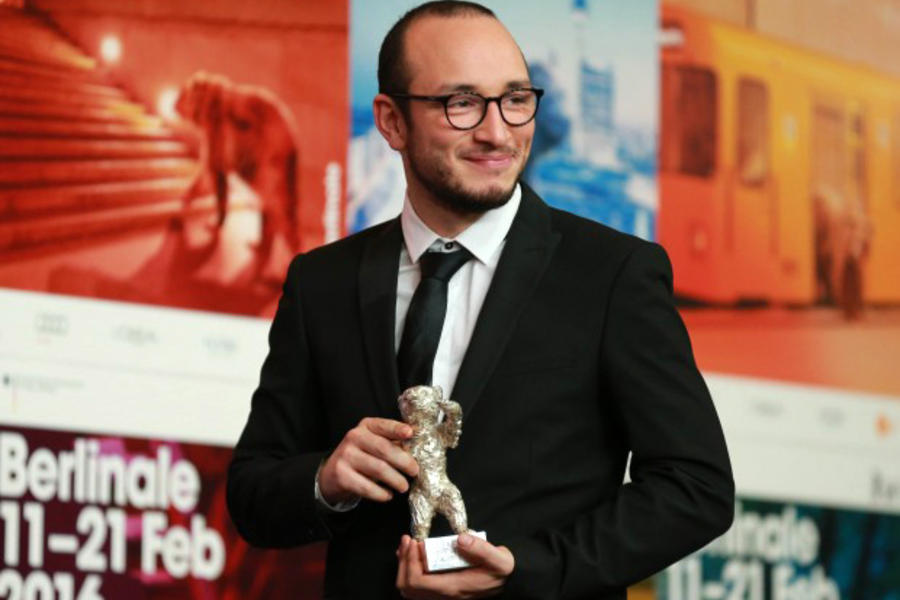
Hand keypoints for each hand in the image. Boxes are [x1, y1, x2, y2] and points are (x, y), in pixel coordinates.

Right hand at [318, 417, 417, 503]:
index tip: (410, 433)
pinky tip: (388, 495)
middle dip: (404, 461)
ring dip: (396, 479)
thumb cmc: (362, 457)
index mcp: (366, 426)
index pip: (383, 426)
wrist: (331, 474)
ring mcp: (346, 456)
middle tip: (415, 471)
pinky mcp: (342, 475)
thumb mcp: (374, 444)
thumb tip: (415, 451)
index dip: (397, 429)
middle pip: (384, 449)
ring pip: (378, 469)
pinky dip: (381, 493)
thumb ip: (393, 444)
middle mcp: (354, 437)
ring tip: (404, 486)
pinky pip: (367, 486)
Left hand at [396, 533, 513, 598]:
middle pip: (408, 587)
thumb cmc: (500, 570)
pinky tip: (413, 553)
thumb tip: (460, 539)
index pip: (418, 582)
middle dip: (403, 562)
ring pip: (409, 588)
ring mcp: (440, 594)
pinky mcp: (440, 589)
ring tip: (408, 545)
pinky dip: (409, 569)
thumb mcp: (499, 558)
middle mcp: (443, 595)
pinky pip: (415, 585)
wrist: (507, 581)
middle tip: (408, 540)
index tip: (415, 541)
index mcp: (453, 587)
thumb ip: (481, 548)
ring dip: (404, 565)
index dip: (410, 562)